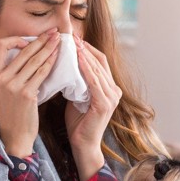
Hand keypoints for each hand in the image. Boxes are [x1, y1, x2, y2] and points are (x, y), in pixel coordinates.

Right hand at [0, 29, 60, 156]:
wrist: (14, 134)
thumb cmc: (13, 110)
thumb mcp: (4, 89)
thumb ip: (11, 71)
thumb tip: (28, 51)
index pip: (2, 45)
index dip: (17, 39)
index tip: (30, 39)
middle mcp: (1, 78)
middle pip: (23, 50)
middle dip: (41, 39)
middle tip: (53, 32)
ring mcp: (13, 86)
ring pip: (34, 60)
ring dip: (49, 48)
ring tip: (59, 41)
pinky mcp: (26, 94)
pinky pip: (42, 73)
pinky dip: (51, 62)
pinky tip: (58, 57)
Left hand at [66, 36, 122, 180]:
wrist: (83, 145)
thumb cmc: (78, 124)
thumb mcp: (77, 97)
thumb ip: (77, 82)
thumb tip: (64, 65)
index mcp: (109, 88)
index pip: (99, 62)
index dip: (87, 49)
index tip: (72, 38)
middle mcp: (114, 91)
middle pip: (100, 62)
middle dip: (85, 47)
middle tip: (71, 35)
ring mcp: (112, 97)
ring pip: (97, 69)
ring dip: (84, 54)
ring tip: (72, 43)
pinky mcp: (105, 103)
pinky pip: (94, 81)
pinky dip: (85, 68)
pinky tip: (76, 58)